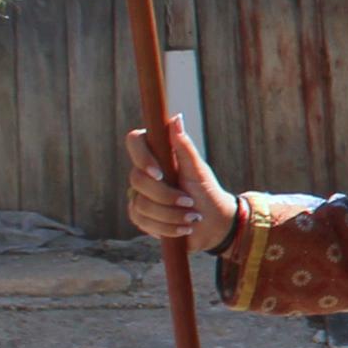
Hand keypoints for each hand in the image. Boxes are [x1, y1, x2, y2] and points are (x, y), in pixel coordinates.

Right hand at [124, 115, 236, 254]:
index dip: (142, 157)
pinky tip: (183, 228)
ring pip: (141, 205)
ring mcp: (139, 194)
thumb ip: (184, 146)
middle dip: (166, 196)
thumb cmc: (207, 192)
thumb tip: (175, 119)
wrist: (212, 223)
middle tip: (190, 201)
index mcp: (158, 155)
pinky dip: (167, 227)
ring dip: (171, 215)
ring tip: (192, 217)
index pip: (135, 141)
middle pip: (137, 180)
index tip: (160, 174)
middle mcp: (144, 172)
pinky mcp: (139, 216)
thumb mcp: (198, 170)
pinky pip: (142, 221)